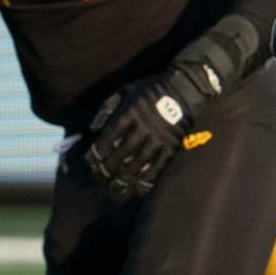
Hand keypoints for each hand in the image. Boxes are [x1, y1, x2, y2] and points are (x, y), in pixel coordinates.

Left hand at [84, 71, 197, 200]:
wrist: (185, 87)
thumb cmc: (152, 88)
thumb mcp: (126, 90)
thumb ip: (108, 108)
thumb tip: (92, 128)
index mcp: (128, 113)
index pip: (107, 138)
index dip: (96, 153)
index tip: (90, 163)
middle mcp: (142, 128)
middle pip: (120, 153)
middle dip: (107, 169)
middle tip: (99, 179)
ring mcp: (159, 138)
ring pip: (138, 162)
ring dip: (125, 177)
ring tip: (116, 188)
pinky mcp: (173, 144)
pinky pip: (160, 165)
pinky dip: (150, 178)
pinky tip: (141, 187)